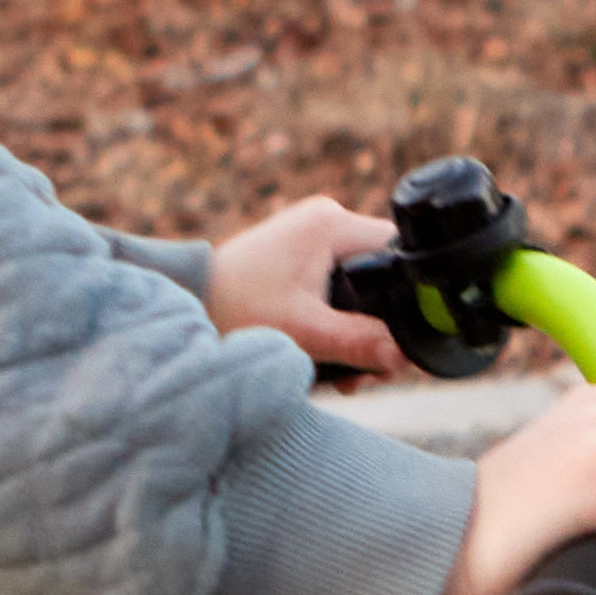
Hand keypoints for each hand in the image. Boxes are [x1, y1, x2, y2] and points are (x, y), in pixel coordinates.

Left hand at [206, 194, 400, 372]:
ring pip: (362, 285)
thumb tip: (405, 359)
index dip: (409, 296)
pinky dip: (339, 321)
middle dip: (381, 326)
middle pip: (383, 273)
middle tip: (371, 369)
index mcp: (331, 224)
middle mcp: (325, 220)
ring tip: (347, 373)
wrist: (187, 303)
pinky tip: (330, 356)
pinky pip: (338, 286)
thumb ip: (359, 344)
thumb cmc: (235, 310)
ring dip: (360, 330)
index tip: (403, 339)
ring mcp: (311, 236)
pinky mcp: (299, 255)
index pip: (397, 252)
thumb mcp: (304, 333)